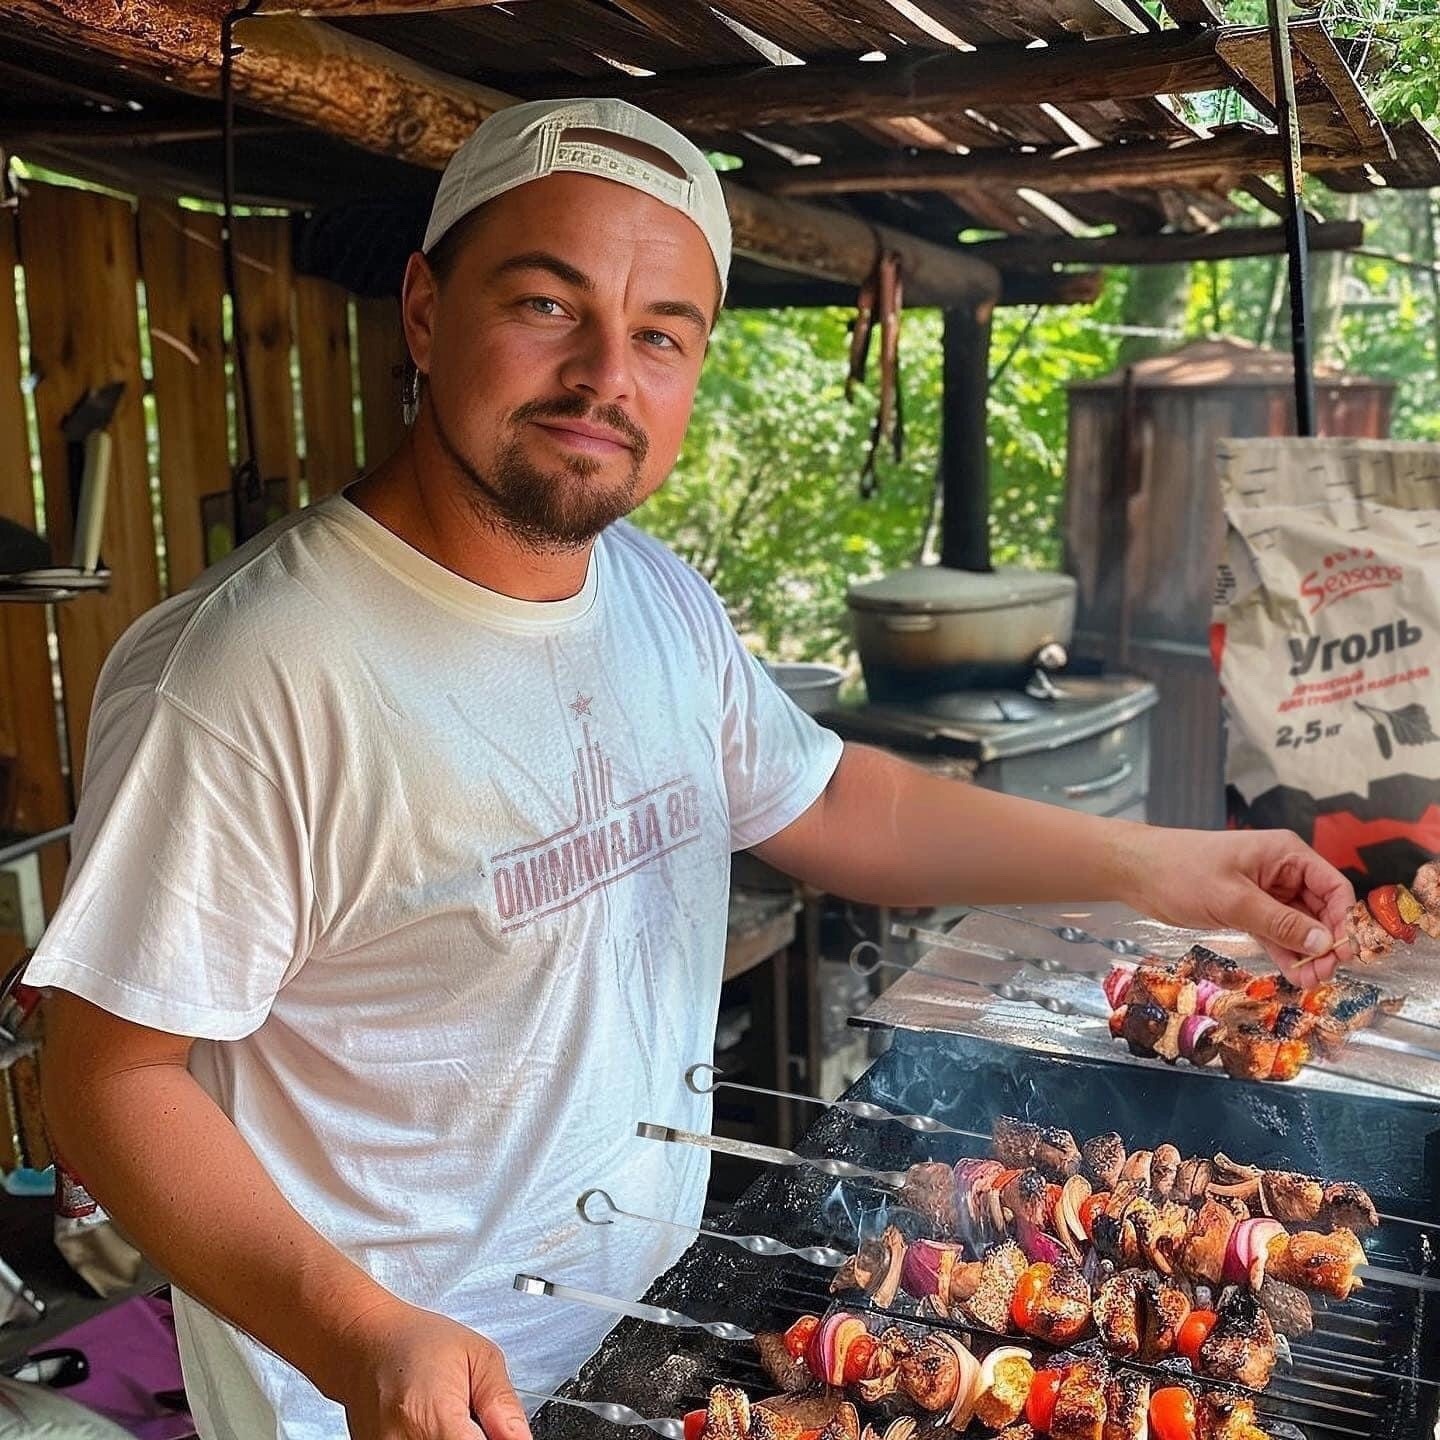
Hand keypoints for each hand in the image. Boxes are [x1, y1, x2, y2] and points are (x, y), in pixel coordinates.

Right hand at [324, 1295, 531, 1439]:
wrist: (365, 1344)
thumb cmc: (416, 1342)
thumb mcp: (477, 1355)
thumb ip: (502, 1402)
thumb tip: (522, 1439)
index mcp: (433, 1417)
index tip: (499, 1432)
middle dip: (477, 1439)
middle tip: (477, 1420)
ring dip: (456, 1439)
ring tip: (456, 1420)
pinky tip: (436, 1427)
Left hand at [1111, 824, 1354, 987]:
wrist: (1136, 872)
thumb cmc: (1182, 872)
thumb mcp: (1233, 899)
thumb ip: (1279, 922)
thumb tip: (1324, 943)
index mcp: (1286, 854)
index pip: (1333, 887)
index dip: (1343, 920)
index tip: (1343, 953)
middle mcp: (1282, 871)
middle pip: (1320, 909)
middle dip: (1325, 942)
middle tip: (1324, 975)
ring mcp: (1265, 891)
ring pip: (1298, 925)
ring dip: (1306, 953)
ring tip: (1311, 982)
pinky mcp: (1247, 909)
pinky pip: (1276, 933)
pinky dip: (1285, 953)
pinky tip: (1295, 975)